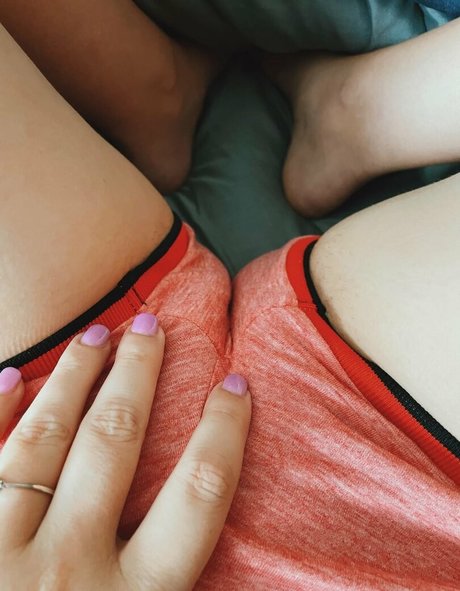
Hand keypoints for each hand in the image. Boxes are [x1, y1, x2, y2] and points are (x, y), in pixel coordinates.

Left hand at [0, 313, 250, 589]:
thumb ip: (168, 584)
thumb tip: (211, 541)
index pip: (199, 494)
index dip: (224, 431)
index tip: (235, 387)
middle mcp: (69, 568)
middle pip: (115, 442)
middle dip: (136, 375)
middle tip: (149, 329)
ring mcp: (3, 553)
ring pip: (43, 440)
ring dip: (72, 378)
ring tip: (93, 335)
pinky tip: (10, 378)